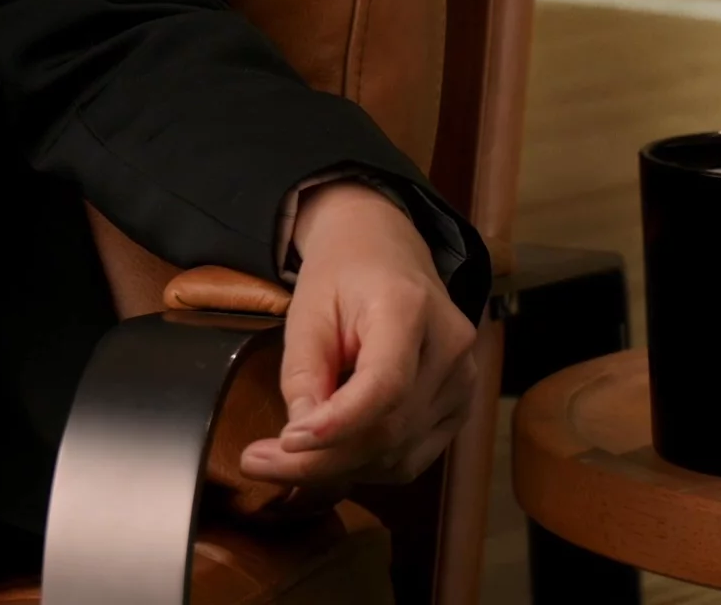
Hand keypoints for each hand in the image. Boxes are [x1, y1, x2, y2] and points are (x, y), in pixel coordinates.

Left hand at [239, 180, 478, 487]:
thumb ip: (303, 372)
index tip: (287, 441)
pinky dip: (365, 465)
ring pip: (399, 454)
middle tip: (258, 463)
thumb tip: (297, 439)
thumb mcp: (307, 309)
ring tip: (282, 461)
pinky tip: (327, 457)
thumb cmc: (342, 274)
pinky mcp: (459, 406)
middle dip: (321, 459)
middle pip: (389, 429)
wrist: (386, 251)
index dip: (338, 424)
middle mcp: (449, 348)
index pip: (385, 384)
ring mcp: (462, 381)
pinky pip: (411, 456)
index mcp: (409, 308)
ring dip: (338, 469)